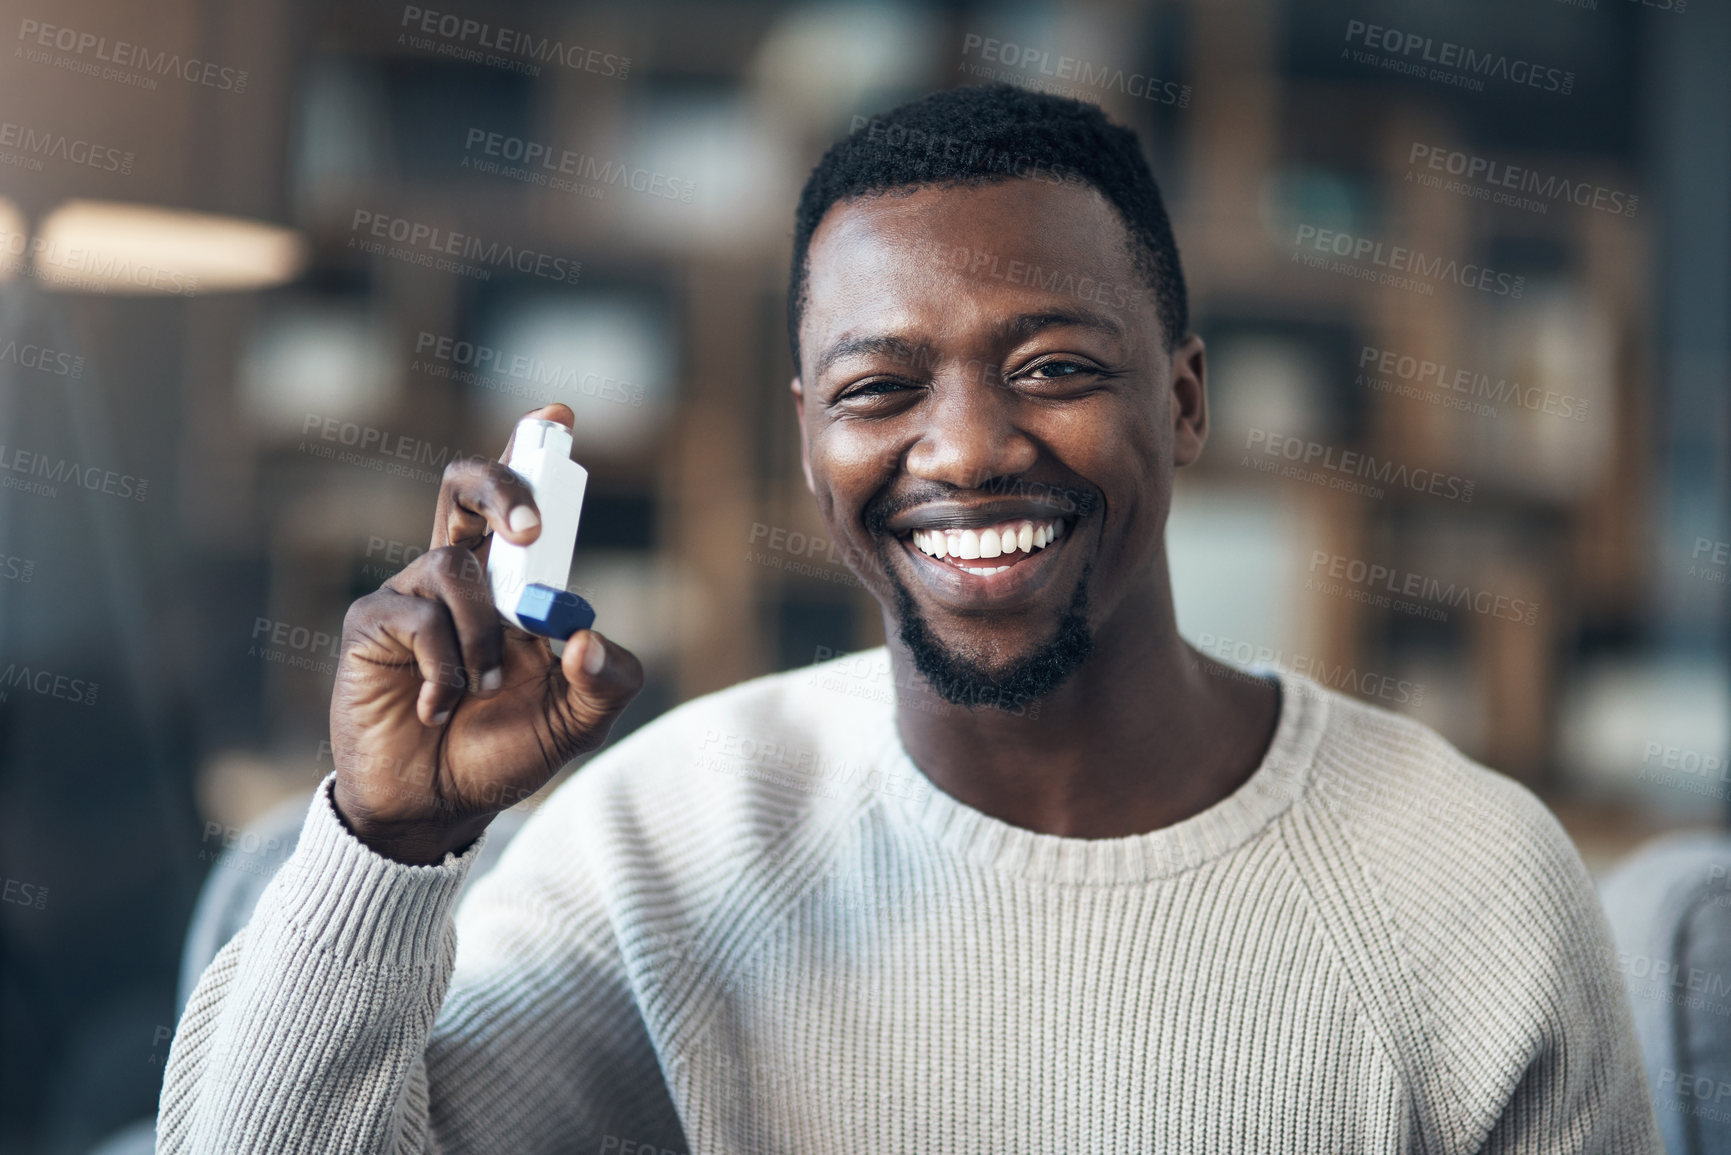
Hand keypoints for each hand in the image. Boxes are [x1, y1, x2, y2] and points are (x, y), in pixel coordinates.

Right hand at [328, 404, 642, 863]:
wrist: (434, 809)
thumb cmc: (503, 752)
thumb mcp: (575, 724)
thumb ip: (603, 682)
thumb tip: (586, 636)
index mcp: (515, 584)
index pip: (523, 503)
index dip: (532, 452)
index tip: (556, 415)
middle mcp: (463, 576)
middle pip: (468, 489)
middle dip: (503, 486)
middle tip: (531, 529)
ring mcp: (413, 594)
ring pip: (456, 565)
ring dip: (482, 636)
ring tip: (484, 690)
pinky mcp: (373, 625)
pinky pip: (418, 616)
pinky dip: (444, 667)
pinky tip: (440, 708)